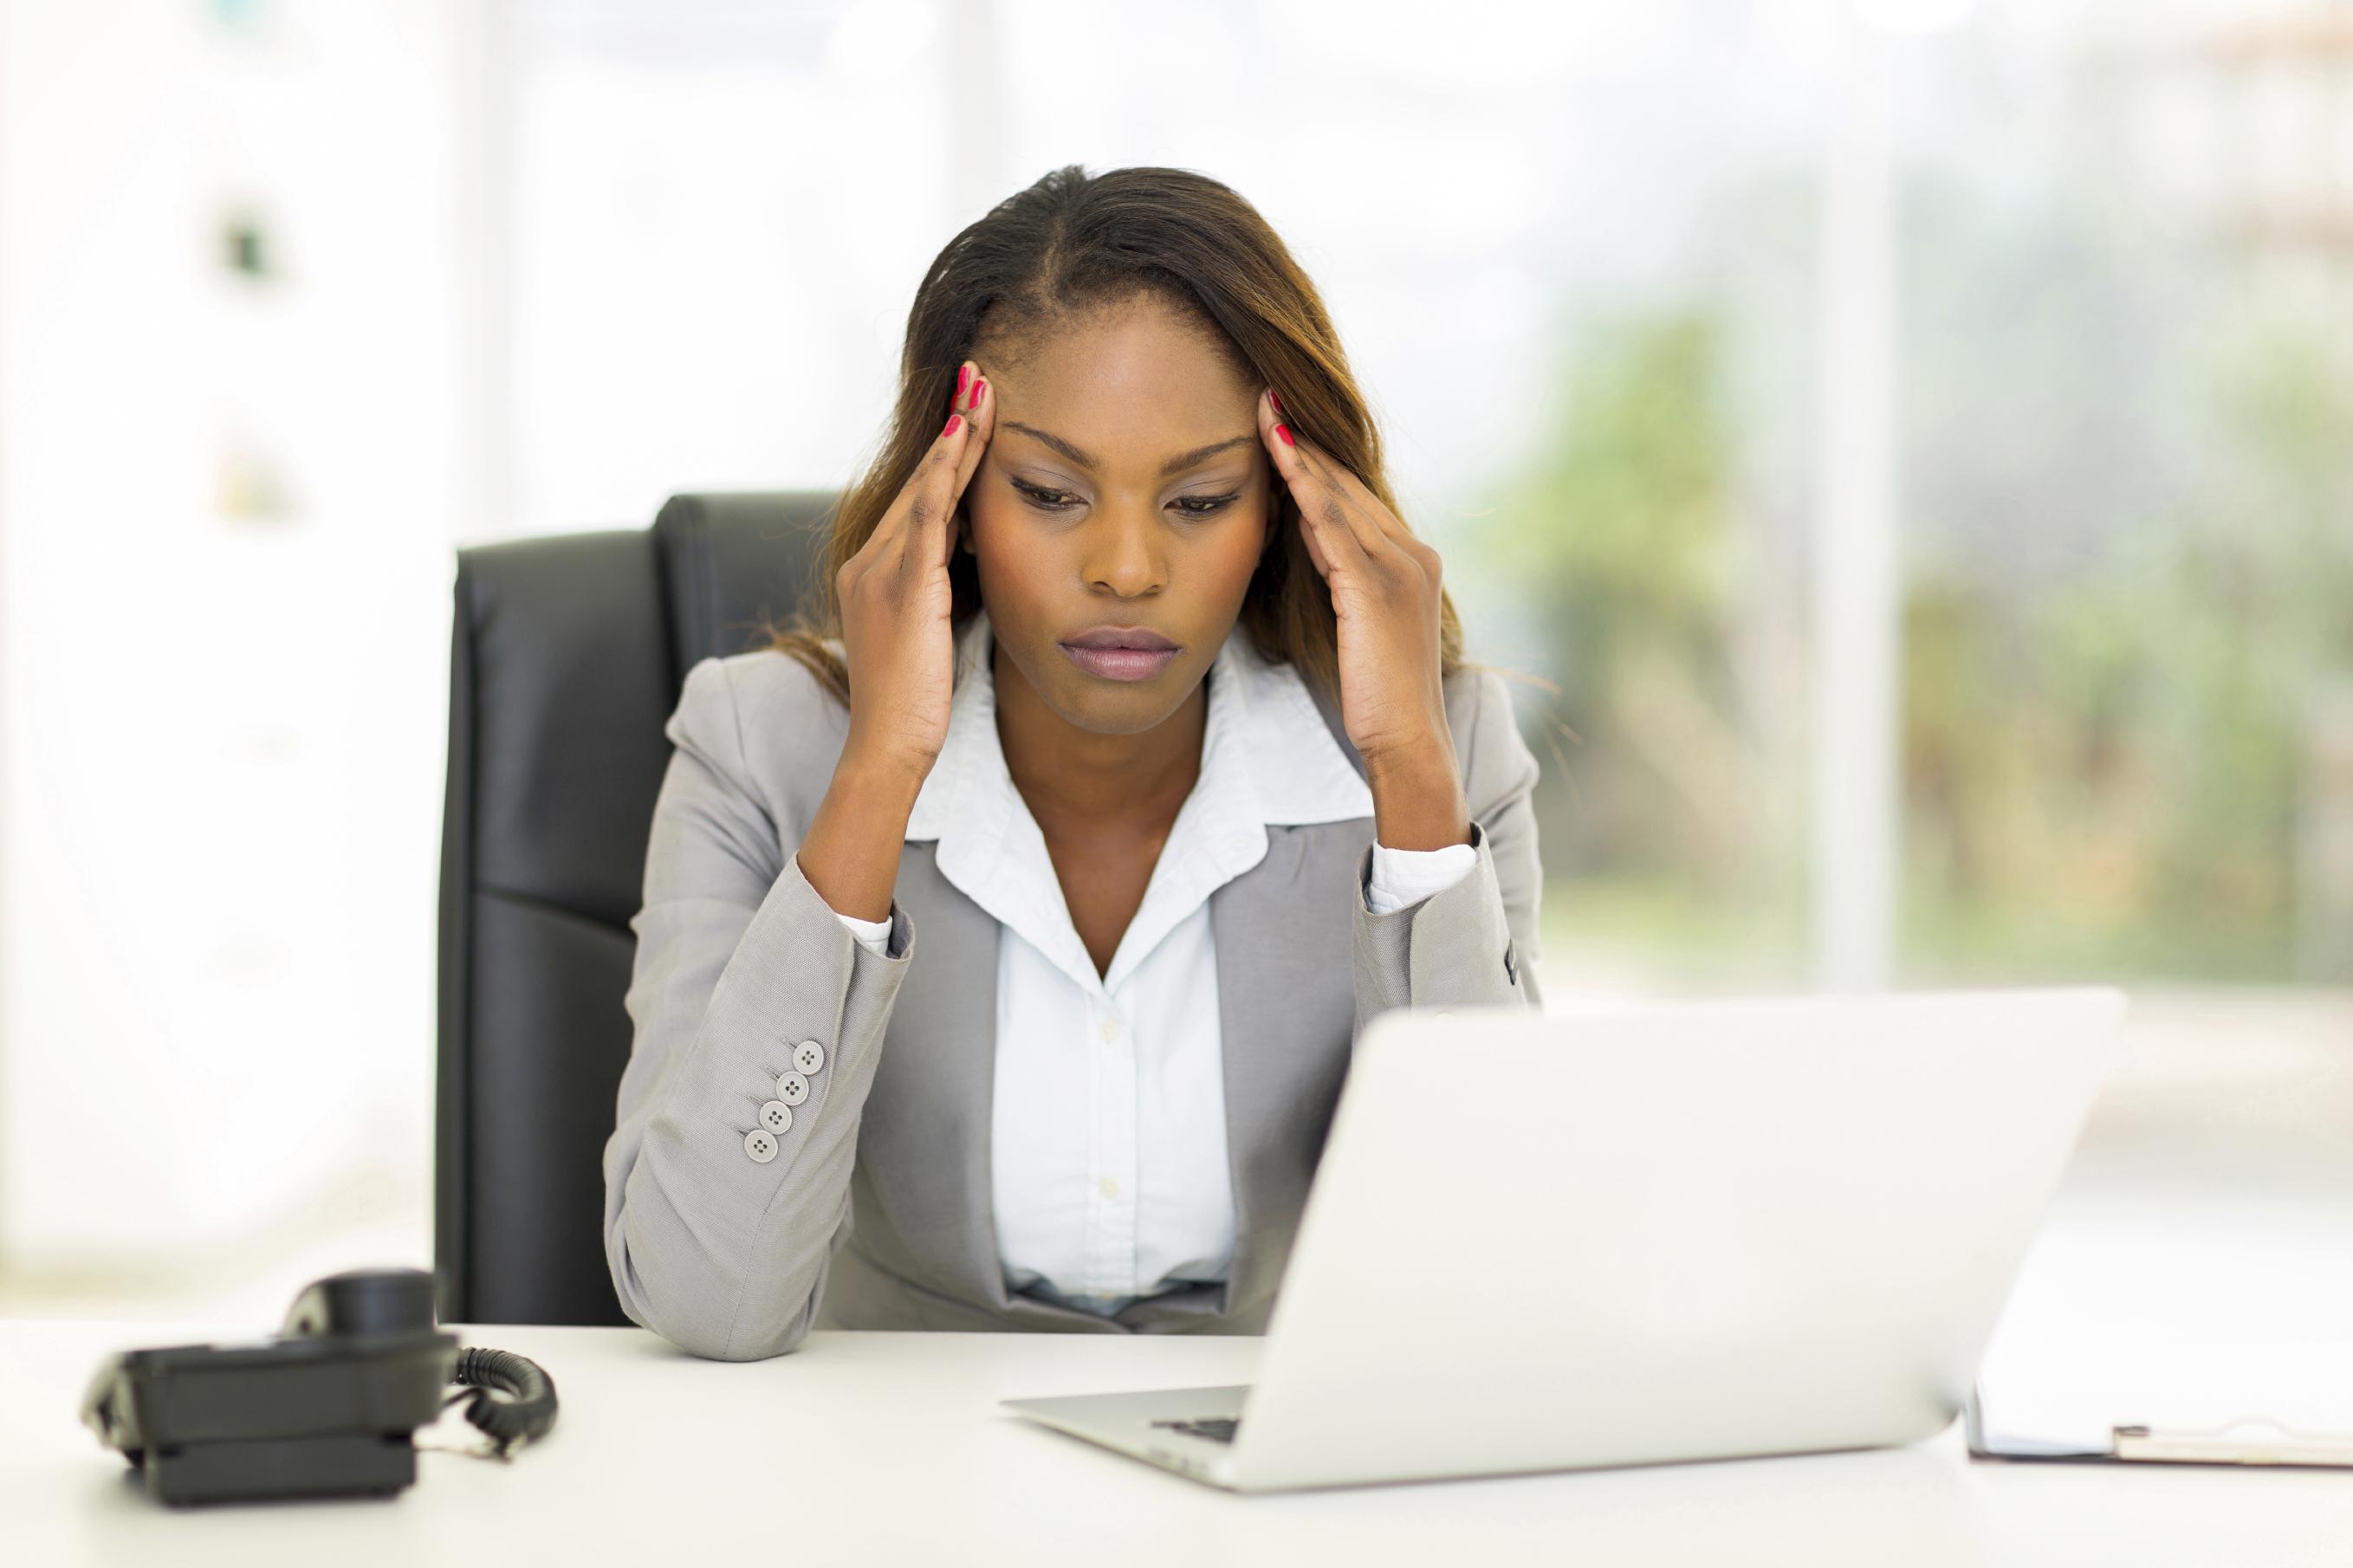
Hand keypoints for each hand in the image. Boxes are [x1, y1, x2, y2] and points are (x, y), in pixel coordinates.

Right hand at [800, 365, 992, 919]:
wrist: (889, 747)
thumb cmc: (914, 706)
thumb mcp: (928, 638)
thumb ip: (942, 598)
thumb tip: (971, 572)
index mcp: (874, 573)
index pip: (920, 499)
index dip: (948, 454)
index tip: (974, 413)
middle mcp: (870, 562)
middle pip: (920, 480)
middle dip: (953, 427)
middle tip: (980, 376)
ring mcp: (882, 571)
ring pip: (925, 487)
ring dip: (957, 435)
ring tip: (982, 389)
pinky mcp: (904, 587)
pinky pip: (927, 515)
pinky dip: (947, 472)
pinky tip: (969, 437)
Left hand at [1258, 391, 1468, 851]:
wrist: (1408, 742)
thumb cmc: (1378, 694)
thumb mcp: (1359, 622)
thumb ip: (1341, 575)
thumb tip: (1308, 535)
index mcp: (1411, 559)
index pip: (1354, 495)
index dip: (1314, 457)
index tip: (1278, 421)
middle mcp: (1412, 554)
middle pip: (1347, 484)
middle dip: (1304, 440)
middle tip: (1264, 395)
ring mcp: (1399, 569)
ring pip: (1339, 497)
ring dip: (1300, 452)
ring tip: (1265, 411)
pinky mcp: (1375, 590)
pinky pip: (1334, 527)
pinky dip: (1305, 489)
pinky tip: (1277, 459)